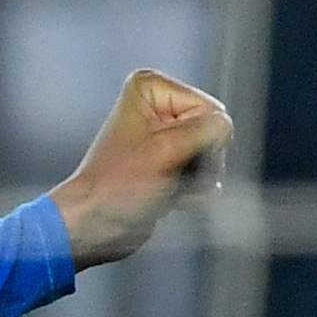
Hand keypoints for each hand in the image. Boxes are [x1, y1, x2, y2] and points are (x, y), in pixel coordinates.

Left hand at [51, 68, 230, 267]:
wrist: (90, 228)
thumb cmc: (117, 188)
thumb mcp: (169, 148)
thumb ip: (212, 128)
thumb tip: (226, 130)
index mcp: (151, 87)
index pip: (210, 110)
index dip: (195, 140)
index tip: (162, 158)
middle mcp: (158, 105)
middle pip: (213, 130)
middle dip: (198, 161)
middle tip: (166, 177)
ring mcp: (164, 135)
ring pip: (212, 153)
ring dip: (197, 178)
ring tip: (166, 189)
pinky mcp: (167, 162)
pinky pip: (203, 171)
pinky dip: (193, 189)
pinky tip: (172, 199)